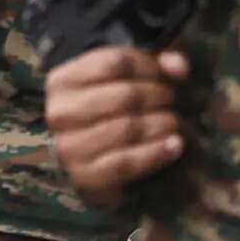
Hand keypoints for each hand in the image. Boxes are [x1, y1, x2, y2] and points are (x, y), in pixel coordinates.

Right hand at [44, 46, 189, 205]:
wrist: (89, 159)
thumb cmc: (110, 111)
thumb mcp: (124, 78)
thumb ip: (157, 63)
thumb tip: (179, 67)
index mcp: (62, 81)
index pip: (114, 63)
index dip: (149, 66)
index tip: (165, 74)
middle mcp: (60, 113)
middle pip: (125, 95)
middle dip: (160, 96)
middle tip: (173, 101)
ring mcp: (70, 147)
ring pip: (129, 128)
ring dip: (163, 124)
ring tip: (176, 122)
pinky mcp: (86, 177)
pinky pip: (128, 162)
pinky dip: (157, 153)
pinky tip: (175, 145)